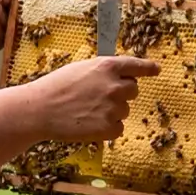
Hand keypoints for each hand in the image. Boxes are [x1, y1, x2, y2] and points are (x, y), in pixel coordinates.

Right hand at [20, 55, 159, 142]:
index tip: (155, 69)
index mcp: (108, 67)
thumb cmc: (56, 87)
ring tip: (87, 111)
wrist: (40, 110)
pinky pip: (118, 128)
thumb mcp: (81, 69)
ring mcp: (113, 108)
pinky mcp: (109, 128)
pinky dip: (107, 128)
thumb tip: (119, 76)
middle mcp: (115, 86)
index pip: (136, 66)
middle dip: (122, 93)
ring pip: (124, 110)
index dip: (148, 68)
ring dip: (112, 111)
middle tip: (100, 97)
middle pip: (133, 90)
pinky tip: (89, 123)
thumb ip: (103, 71)